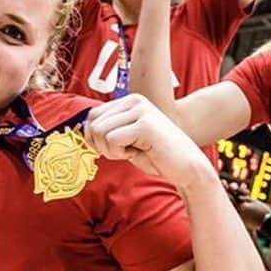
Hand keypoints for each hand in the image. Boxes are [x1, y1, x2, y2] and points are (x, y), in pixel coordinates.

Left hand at [84, 93, 208, 184]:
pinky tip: (139, 153)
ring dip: (111, 150)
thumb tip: (82, 128)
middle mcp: (135, 100)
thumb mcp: (126, 137)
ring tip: (133, 151)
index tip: (114, 147)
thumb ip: (108, 128)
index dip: (94, 137)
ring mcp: (141, 110)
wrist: (188, 169)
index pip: (92, 115)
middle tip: (125, 151)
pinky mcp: (145, 125)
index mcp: (129, 101)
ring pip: (100, 131)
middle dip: (102, 144)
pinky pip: (111, 140)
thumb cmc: (155, 156)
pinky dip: (119, 153)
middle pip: (93, 123)